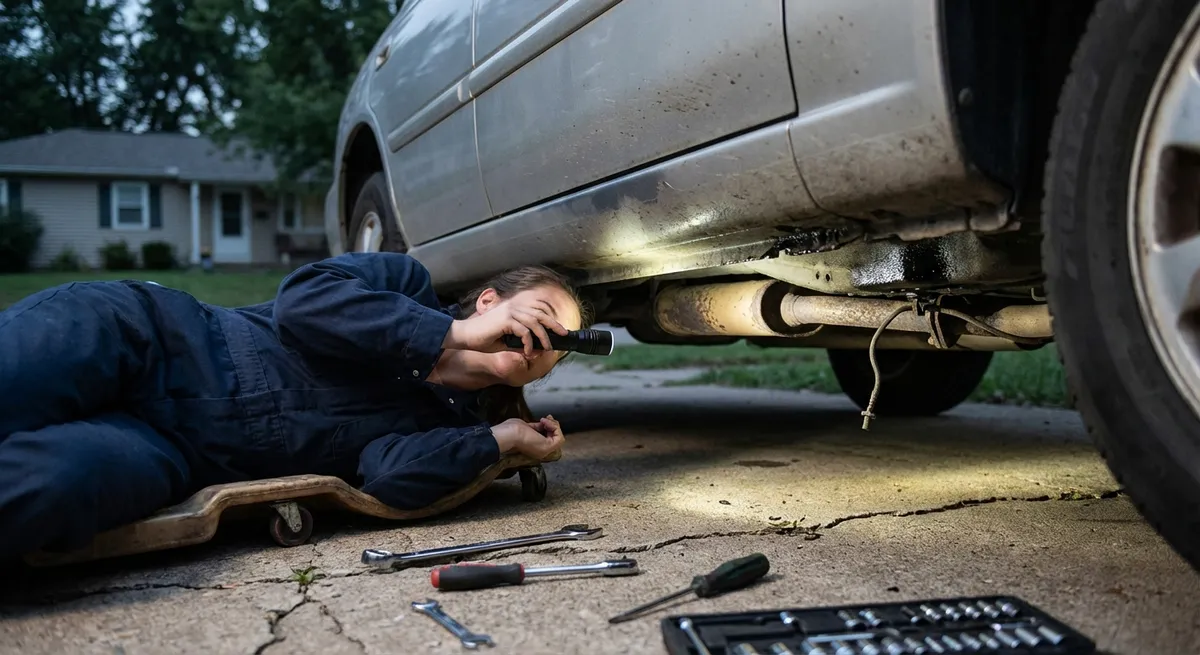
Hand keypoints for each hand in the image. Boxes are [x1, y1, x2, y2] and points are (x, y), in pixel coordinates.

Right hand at [443, 297, 568, 357]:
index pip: (537, 310)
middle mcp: (513, 307)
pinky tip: (528, 352)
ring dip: (543, 337)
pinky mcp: (505, 320)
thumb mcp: (505, 341)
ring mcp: (510, 312)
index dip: (549, 318)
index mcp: (514, 308)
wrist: (464, 336)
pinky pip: (524, 332)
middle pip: (540, 313)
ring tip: (547, 348)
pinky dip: (528, 343)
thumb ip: (520, 343)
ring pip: (534, 323)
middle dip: (554, 324)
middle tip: (563, 334)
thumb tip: (536, 350)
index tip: (558, 329)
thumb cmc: (482, 339)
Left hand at [492, 414, 564, 458]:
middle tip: (547, 418)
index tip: (544, 419)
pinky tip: (546, 423)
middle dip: (553, 425)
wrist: (509, 434)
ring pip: (559, 438)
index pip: (548, 438)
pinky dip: (555, 428)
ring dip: (554, 426)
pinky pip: (560, 438)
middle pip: (555, 438)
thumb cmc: (512, 430)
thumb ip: (537, 427)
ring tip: (545, 420)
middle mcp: (541, 451)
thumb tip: (543, 424)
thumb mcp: (528, 427)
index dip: (549, 427)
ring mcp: (545, 450)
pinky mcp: (549, 447)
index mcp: (534, 447)